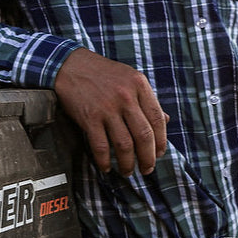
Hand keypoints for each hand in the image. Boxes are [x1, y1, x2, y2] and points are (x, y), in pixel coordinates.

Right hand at [54, 47, 168, 176]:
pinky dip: (105, 161)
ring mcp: (107, 107)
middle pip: (144, 136)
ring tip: (128, 171)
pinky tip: (107, 167)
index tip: (159, 153)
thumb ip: (147, 99)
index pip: (157, 119)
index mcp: (139, 85)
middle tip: (147, 169)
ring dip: (128, 164)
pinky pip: (101, 147)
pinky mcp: (89, 117)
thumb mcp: (130, 78)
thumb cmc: (104, 73)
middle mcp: (126, 96)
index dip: (161, 140)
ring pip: (124, 145)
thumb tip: (166, 120)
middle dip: (148, 158)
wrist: (71, 65)